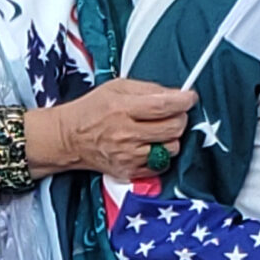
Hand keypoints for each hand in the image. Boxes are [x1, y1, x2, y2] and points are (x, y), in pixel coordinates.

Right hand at [33, 77, 192, 181]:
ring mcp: (128, 156)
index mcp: (122, 109)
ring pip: (171, 148)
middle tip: (173, 113)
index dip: (183, 101)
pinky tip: (149, 145)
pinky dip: (160, 154)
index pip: (163, 106)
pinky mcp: (129, 172)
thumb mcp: (117, 87)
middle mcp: (126, 134)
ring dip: (170, 138)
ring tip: (157, 131)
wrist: (69, 139)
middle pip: (173, 128)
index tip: (190, 98)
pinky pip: (161, 165)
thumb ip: (148, 88)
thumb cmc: (92, 110)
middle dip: (180, 118)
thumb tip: (176, 94)